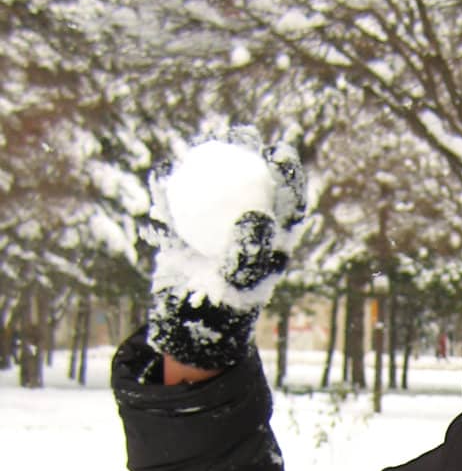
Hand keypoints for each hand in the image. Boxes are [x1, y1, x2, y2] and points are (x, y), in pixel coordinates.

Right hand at [145, 128, 306, 371]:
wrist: (189, 336)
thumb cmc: (224, 317)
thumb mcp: (239, 288)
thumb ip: (248, 254)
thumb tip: (257, 216)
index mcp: (270, 240)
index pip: (284, 196)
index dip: (286, 170)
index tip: (281, 151)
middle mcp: (242, 227)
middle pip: (248, 177)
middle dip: (246, 148)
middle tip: (238, 134)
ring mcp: (211, 226)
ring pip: (210, 183)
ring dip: (207, 157)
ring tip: (202, 143)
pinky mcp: (182, 231)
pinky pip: (175, 202)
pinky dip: (169, 188)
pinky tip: (165, 175)